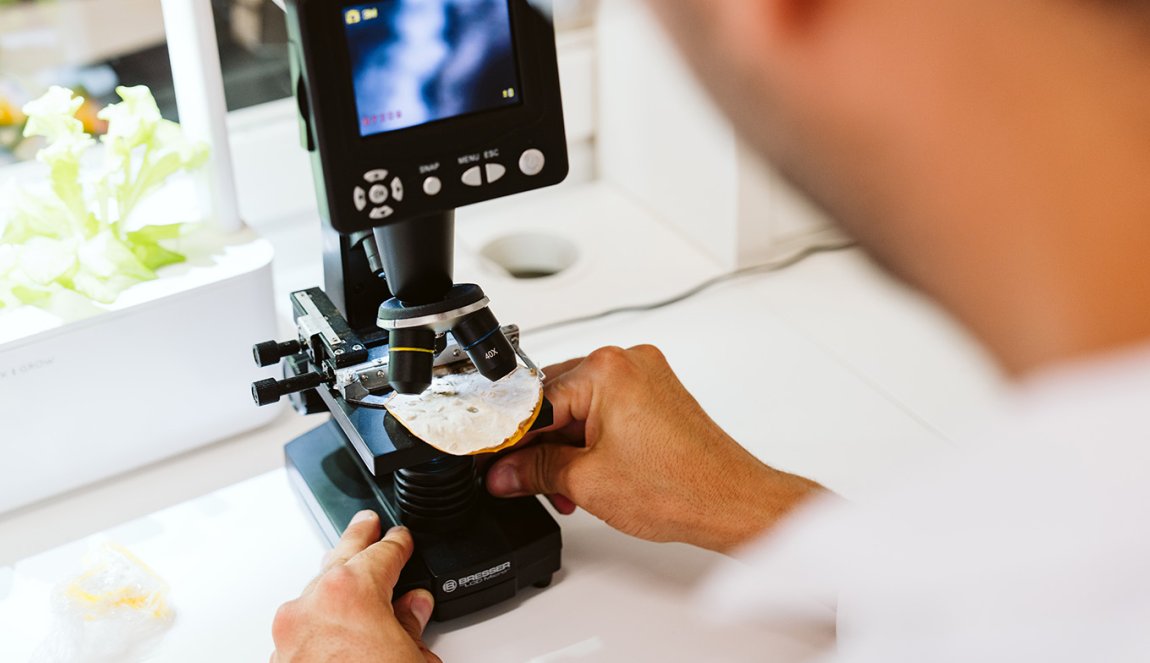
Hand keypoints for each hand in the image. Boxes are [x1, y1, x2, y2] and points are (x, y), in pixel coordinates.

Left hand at [271, 511, 440, 662]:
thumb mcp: (413, 654)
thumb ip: (411, 622)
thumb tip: (415, 606)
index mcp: (352, 591)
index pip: (382, 553)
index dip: (398, 543)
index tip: (402, 538)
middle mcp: (314, 605)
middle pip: (341, 558)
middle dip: (358, 538)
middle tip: (368, 522)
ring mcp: (291, 631)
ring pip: (316, 590)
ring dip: (336, 580)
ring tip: (354, 571)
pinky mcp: (280, 656)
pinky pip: (303, 622)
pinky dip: (322, 616)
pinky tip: (340, 622)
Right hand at [486, 345, 824, 552]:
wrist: (730, 501)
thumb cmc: (680, 487)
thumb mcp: (586, 482)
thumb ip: (534, 472)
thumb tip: (503, 473)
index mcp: (606, 369)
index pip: (534, 401)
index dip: (510, 440)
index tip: (492, 462)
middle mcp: (627, 362)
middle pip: (556, 400)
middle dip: (539, 446)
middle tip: (522, 481)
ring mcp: (645, 377)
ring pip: (580, 408)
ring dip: (564, 448)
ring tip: (564, 489)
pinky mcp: (656, 396)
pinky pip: (606, 411)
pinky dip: (590, 441)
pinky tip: (585, 475)